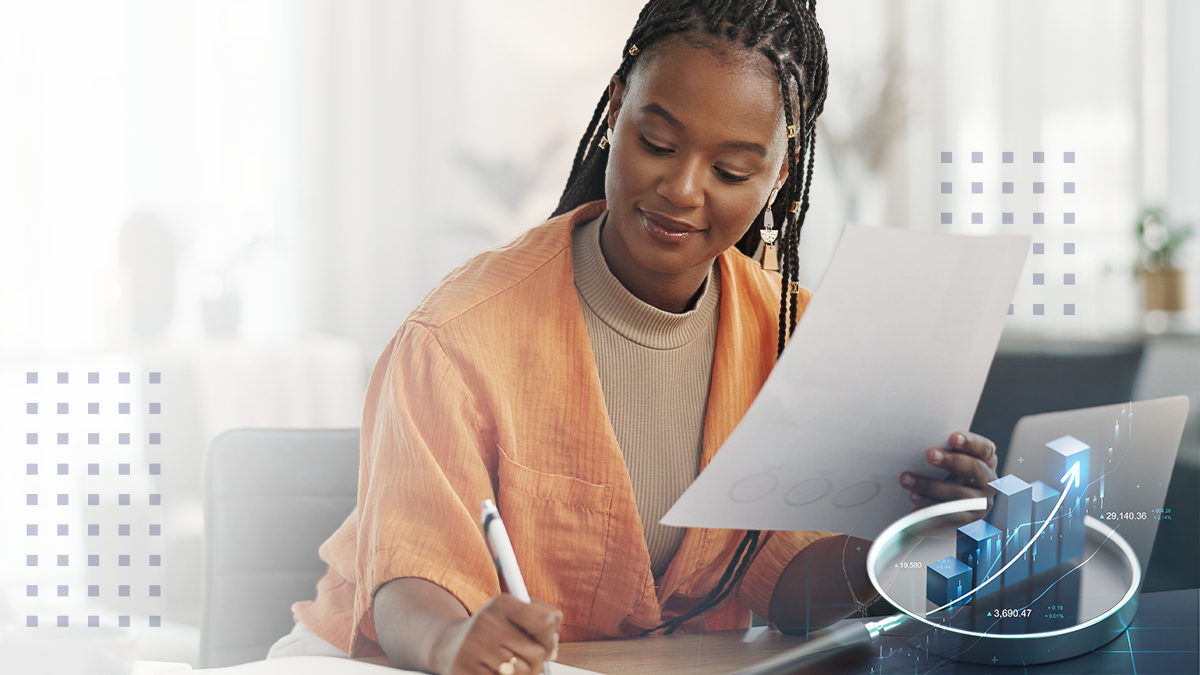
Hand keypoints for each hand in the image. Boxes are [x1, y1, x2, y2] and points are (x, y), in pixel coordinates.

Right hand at [432, 594, 561, 674]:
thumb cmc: (490, 630)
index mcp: (501, 604)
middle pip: (538, 653)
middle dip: (537, 659)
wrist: (449, 645)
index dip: (552, 637)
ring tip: (506, 664)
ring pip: (524, 673)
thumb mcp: (512, 613)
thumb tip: (553, 648)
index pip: (544, 621)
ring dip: (521, 673)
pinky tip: (494, 671)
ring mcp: (475, 649)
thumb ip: (541, 618)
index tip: (547, 643)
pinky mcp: (466, 672)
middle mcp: (487, 624)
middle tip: (523, 656)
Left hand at [899, 431, 997, 510]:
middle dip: (951, 461)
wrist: (951, 509)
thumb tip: (915, 438)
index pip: (984, 448)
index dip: (970, 442)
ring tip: (907, 479)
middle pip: (974, 469)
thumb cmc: (948, 476)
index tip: (953, 437)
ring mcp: (981, 504)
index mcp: (986, 461)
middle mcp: (988, 482)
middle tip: (929, 454)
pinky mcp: (969, 523)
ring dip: (931, 486)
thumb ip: (944, 450)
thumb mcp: (951, 461)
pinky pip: (950, 517)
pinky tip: (913, 500)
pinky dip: (930, 508)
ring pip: (960, 494)